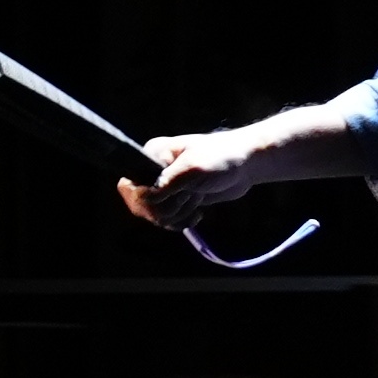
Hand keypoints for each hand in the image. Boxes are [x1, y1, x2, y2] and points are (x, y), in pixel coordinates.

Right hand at [121, 130, 267, 230]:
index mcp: (152, 155)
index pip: (131, 184)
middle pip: (143, 206)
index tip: (168, 197)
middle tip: (190, 194)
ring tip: (197, 198)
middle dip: (169, 207)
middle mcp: (153, 172)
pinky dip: (183, 222)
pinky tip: (198, 213)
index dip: (143, 198)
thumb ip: (166, 184)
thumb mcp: (192, 168)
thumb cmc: (221, 157)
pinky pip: (169, 222)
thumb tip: (143, 199)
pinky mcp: (178, 201)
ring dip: (179, 213)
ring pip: (157, 216)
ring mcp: (165, 188)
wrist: (246, 165)